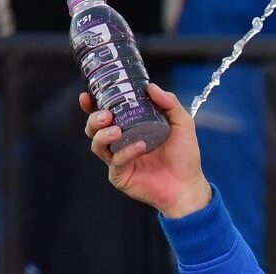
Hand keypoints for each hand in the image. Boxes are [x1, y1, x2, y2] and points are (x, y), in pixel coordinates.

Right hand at [82, 82, 211, 218]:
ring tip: (117, 130)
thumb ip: (170, 103)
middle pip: (93, 129)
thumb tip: (151, 87)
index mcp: (129, 128)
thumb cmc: (184, 156)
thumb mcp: (182, 124)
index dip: (92, 105)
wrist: (188, 184)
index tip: (87, 96)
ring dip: (103, 135)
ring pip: (97, 145)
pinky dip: (126, 152)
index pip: (105, 114)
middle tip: (106, 115)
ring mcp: (118, 160)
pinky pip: (116, 162)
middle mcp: (120, 143)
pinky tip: (140, 146)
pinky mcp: (121, 176)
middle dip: (94, 119)